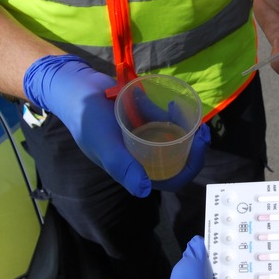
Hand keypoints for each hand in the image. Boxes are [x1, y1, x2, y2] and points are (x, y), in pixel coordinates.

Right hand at [23, 55, 209, 196]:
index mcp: (135, 171)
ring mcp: (144, 140)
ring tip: (181, 109)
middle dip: (193, 145)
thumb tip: (144, 191)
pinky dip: (168, 114)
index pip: (172, 178)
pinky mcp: (143, 123)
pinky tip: (170, 102)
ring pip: (174, 140)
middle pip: (178, 159)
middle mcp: (142, 158)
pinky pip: (164, 123)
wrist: (76, 88)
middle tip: (202, 127)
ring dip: (183, 127)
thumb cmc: (88, 119)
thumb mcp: (105, 144)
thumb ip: (122, 166)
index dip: (190, 166)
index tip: (199, 143)